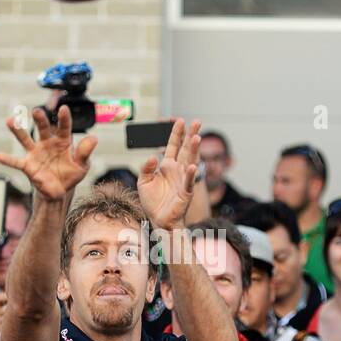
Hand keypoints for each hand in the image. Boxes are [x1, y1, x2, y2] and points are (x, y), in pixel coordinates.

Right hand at [0, 105, 96, 201]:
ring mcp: (36, 153)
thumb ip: (85, 152)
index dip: (64, 118)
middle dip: (39, 119)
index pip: (64, 127)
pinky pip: (16, 162)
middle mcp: (47, 144)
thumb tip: (93, 138)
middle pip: (42, 128)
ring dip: (18, 131)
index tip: (63, 109)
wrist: (59, 191)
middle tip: (36, 111)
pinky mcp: (28, 166)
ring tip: (10, 121)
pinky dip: (7, 159)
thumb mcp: (82, 165)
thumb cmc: (70, 175)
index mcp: (62, 141)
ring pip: (25, 139)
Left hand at [138, 117, 200, 231]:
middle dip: (191, 135)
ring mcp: (183, 180)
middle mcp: (177, 170)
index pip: (173, 146)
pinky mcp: (185, 192)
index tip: (179, 121)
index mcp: (167, 166)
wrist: (159, 220)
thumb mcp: (143, 181)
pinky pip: (189, 182)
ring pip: (190, 161)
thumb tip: (152, 157)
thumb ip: (146, 168)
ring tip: (197, 137)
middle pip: (185, 149)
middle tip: (197, 122)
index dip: (176, 134)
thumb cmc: (153, 202)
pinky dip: (191, 175)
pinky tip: (192, 166)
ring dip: (194, 150)